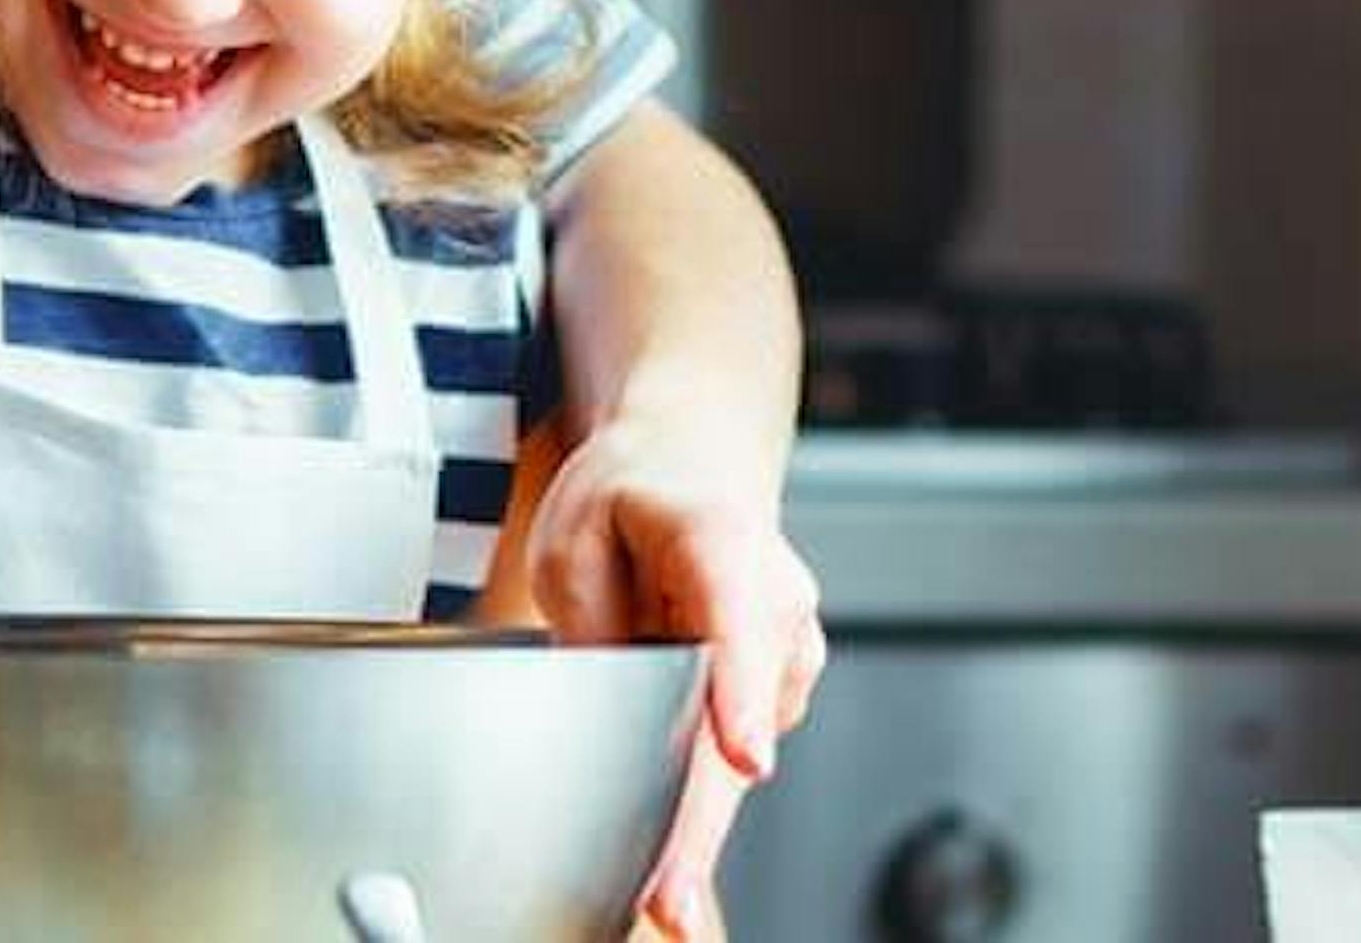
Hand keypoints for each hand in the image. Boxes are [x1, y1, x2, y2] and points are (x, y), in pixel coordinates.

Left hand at [521, 414, 826, 938]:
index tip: (744, 757)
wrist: (694, 462)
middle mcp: (775, 600)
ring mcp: (787, 651)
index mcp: (722, 539)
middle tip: (675, 902)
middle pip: (741, 723)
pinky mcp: (778, 692)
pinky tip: (671, 853)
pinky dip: (701, 803)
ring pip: (740, 758)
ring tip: (667, 903)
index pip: (739, 620)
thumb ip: (588, 615)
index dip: (740, 694)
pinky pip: (735, 759)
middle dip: (706, 821)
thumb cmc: (636, 491)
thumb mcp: (574, 532)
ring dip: (700, 828)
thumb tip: (597, 699)